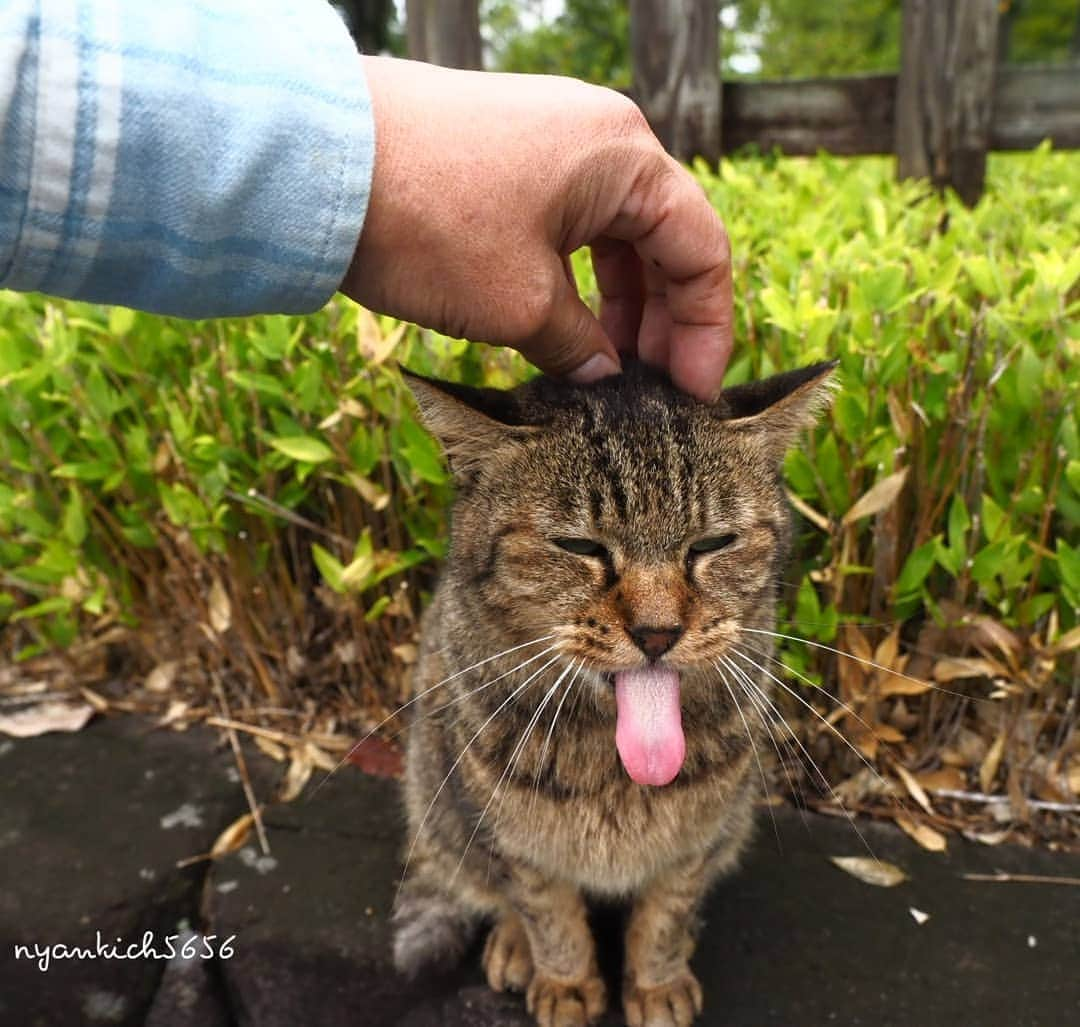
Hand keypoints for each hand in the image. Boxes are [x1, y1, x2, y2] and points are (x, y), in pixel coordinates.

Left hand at [341, 56, 732, 400]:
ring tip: (607, 368)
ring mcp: (549, 140)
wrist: (313, 160)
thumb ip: (577, 345)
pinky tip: (565, 326)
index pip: (701, 250)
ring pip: (612, 235)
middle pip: (661, 240)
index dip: (707, 330)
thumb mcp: (517, 303)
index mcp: (626, 158)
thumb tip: (605, 377)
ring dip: (619, 303)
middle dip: (664, 320)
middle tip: (653, 390)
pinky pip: (567, 223)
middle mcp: (598, 136)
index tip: (695, 394)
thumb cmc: (426, 221)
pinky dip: (576, 277)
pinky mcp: (506, 157)